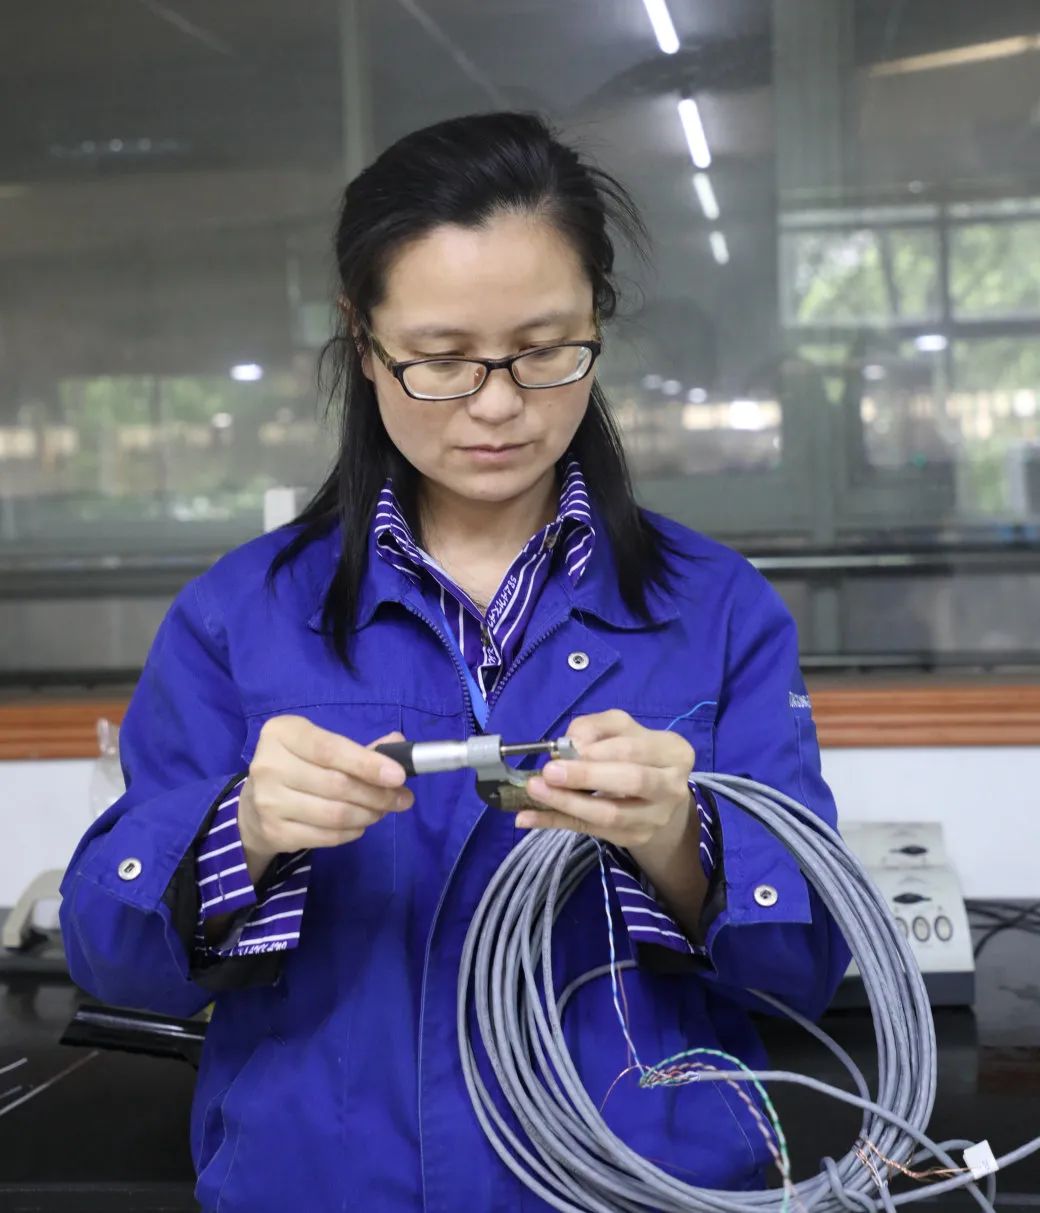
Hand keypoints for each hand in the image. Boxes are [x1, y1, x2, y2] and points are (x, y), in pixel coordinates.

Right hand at [238, 716, 411, 880]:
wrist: (253, 806)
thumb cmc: (297, 767)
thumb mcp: (320, 746)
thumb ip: (359, 748)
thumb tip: (399, 745)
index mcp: (282, 733)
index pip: (330, 749)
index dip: (367, 764)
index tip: (399, 776)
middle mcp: (269, 765)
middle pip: (337, 784)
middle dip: (378, 794)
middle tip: (402, 798)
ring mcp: (268, 801)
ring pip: (335, 813)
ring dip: (369, 814)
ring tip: (382, 811)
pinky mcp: (274, 832)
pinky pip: (326, 836)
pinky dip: (352, 832)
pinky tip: (360, 824)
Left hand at [518, 709, 693, 849]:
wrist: (657, 794)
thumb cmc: (635, 751)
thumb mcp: (618, 728)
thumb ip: (595, 727)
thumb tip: (571, 743)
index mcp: (673, 752)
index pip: (634, 750)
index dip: (598, 751)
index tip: (566, 749)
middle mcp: (671, 787)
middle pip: (631, 782)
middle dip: (586, 776)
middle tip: (548, 772)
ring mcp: (655, 818)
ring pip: (610, 814)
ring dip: (567, 804)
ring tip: (534, 791)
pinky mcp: (634, 838)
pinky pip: (590, 831)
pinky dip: (556, 823)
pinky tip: (528, 817)